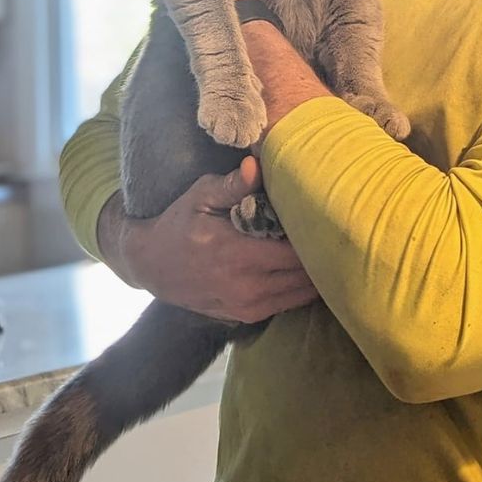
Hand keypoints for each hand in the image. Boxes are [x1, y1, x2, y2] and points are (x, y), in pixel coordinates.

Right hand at [118, 156, 318, 322]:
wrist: (150, 264)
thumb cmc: (178, 224)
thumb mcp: (199, 197)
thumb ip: (232, 185)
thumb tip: (256, 164)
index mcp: (238, 255)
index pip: (296, 252)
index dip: (316, 236)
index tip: (326, 218)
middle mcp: (246, 287)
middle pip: (305, 276)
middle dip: (321, 255)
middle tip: (331, 232)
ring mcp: (246, 306)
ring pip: (300, 295)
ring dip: (315, 274)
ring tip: (322, 248)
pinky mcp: (245, 317)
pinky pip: (286, 305)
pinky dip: (299, 289)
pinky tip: (304, 268)